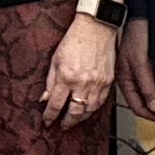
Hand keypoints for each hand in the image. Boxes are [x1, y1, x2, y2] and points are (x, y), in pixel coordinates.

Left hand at [43, 14, 118, 130]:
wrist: (96, 28)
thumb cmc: (75, 40)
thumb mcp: (55, 59)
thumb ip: (51, 82)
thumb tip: (45, 99)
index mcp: (67, 77)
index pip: (56, 104)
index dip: (50, 116)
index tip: (47, 122)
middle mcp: (83, 83)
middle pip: (74, 112)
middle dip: (67, 122)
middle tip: (62, 126)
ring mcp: (97, 84)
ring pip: (89, 110)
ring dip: (80, 118)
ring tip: (74, 120)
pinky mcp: (108, 81)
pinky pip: (101, 102)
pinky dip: (93, 109)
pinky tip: (88, 110)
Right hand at [116, 23, 154, 124]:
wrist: (142, 14)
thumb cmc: (136, 34)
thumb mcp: (140, 61)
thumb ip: (147, 85)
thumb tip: (154, 107)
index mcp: (124, 79)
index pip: (137, 106)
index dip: (153, 116)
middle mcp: (132, 78)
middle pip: (145, 102)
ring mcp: (141, 72)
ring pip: (152, 94)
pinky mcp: (150, 65)